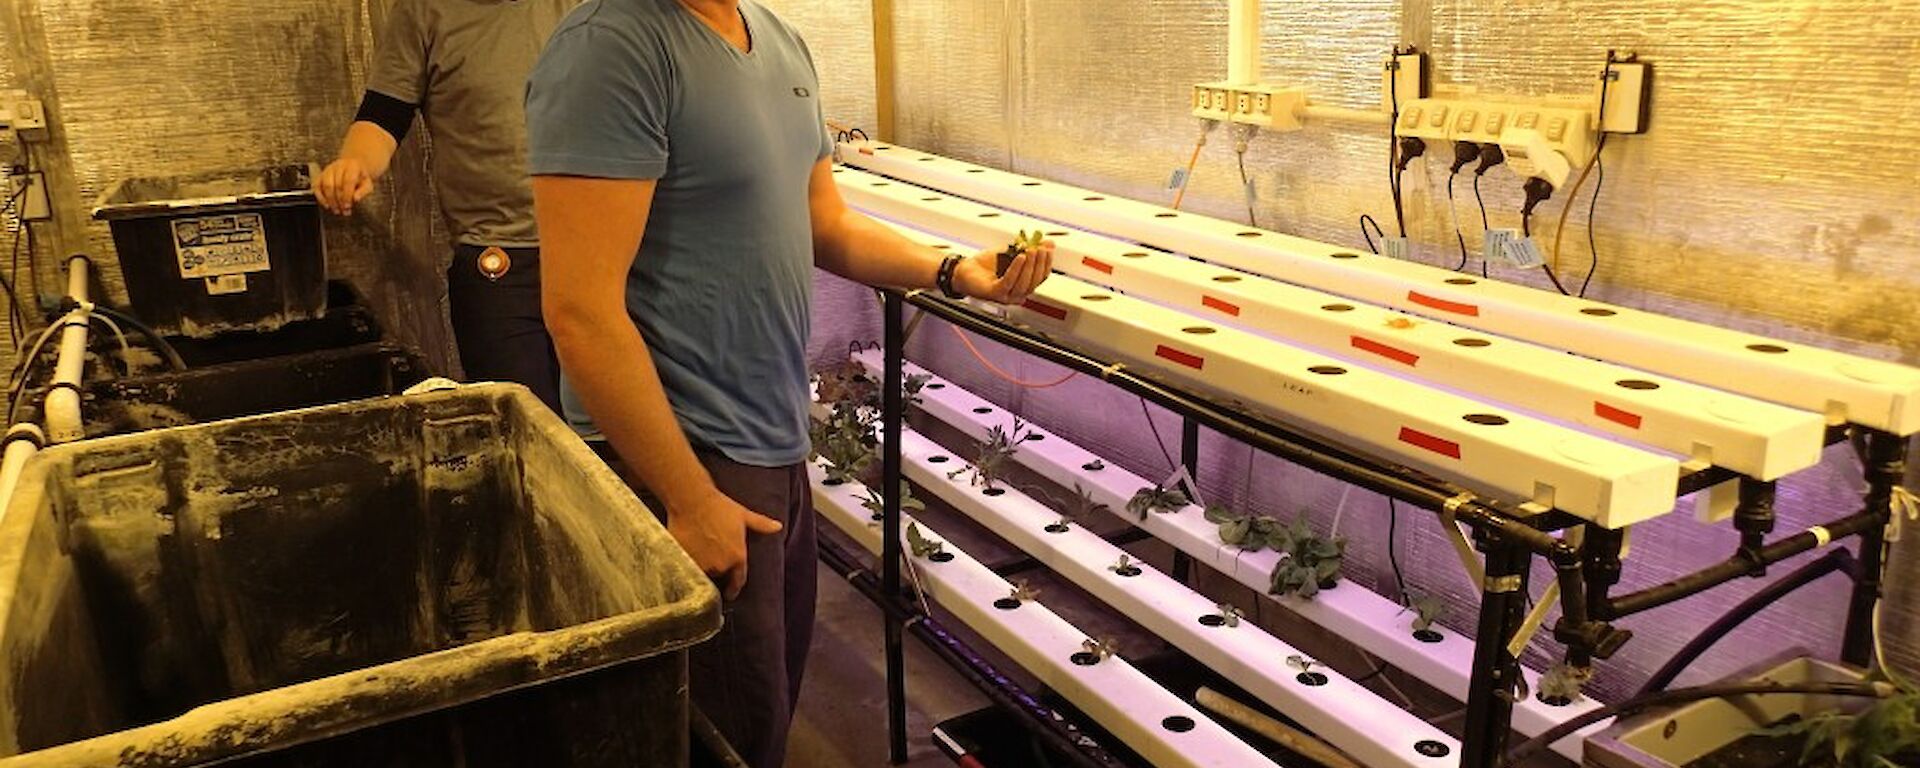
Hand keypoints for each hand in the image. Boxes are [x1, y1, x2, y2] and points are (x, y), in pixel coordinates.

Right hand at [315, 157, 375, 214]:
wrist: (352, 167)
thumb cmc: (360, 177)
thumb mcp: (367, 183)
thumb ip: (363, 191)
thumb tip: (356, 199)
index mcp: (352, 166)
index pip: (348, 181)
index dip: (347, 195)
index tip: (348, 206)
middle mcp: (338, 166)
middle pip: (336, 184)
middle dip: (339, 200)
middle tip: (343, 210)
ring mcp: (328, 170)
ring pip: (326, 185)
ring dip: (330, 200)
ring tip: (336, 210)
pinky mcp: (320, 175)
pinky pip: (316, 186)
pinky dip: (320, 197)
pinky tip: (326, 205)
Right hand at [666, 485, 783, 599]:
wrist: (692, 500)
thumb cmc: (720, 507)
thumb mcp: (743, 516)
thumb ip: (761, 525)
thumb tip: (778, 527)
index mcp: (737, 558)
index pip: (738, 581)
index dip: (734, 589)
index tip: (730, 594)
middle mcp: (720, 566)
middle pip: (718, 575)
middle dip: (717, 570)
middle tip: (711, 556)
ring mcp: (701, 565)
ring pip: (703, 573)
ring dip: (702, 567)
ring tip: (698, 553)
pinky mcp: (684, 561)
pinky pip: (687, 568)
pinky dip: (688, 563)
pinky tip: (687, 553)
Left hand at [954, 238, 1053, 303]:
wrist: (963, 271)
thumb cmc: (985, 265)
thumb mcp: (1010, 253)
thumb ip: (1028, 249)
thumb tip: (1046, 242)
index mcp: (1022, 286)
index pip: (1040, 277)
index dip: (1046, 263)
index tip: (1048, 249)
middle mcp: (1016, 295)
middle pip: (1034, 281)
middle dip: (1039, 263)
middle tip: (1040, 248)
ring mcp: (1006, 296)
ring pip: (1023, 284)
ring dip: (1029, 266)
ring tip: (1031, 251)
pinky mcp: (995, 294)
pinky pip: (1009, 282)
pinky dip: (1016, 269)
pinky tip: (1019, 257)